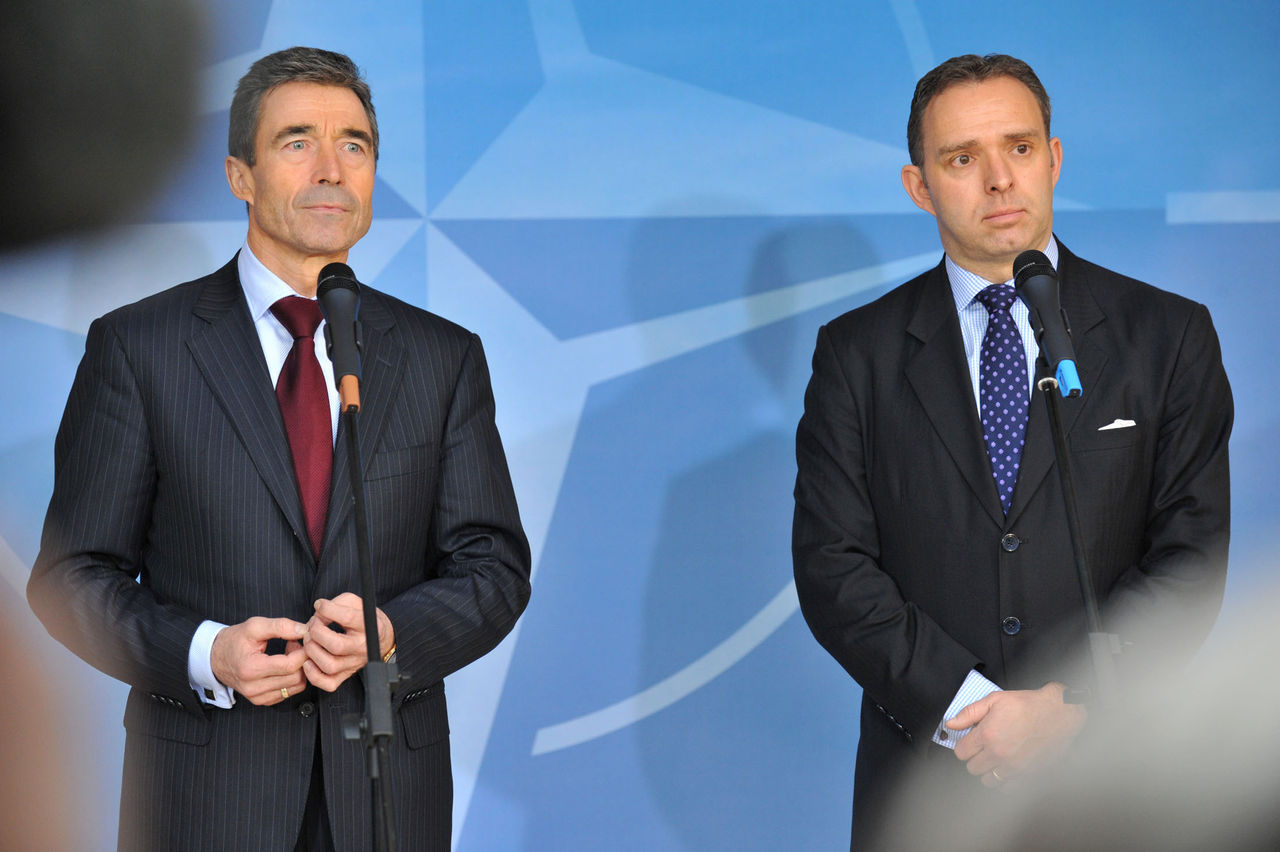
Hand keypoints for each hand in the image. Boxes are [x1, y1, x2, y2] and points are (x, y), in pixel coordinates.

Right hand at [210, 617, 308, 704]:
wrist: (215, 658)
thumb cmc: (234, 641)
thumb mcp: (254, 626)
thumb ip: (281, 626)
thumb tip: (304, 630)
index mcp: (251, 668)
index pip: (290, 665)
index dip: (302, 651)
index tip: (301, 639)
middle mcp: (254, 687)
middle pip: (296, 677)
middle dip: (301, 659)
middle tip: (292, 644)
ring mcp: (258, 697)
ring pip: (296, 686)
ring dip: (298, 669)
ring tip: (287, 654)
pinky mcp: (263, 701)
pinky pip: (290, 692)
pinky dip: (292, 678)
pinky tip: (283, 666)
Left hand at [302, 592, 394, 691]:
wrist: (381, 638)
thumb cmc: (363, 618)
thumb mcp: (355, 603)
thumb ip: (336, 603)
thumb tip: (318, 612)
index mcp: (368, 626)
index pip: (347, 618)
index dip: (328, 610)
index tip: (320, 605)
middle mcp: (362, 647)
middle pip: (336, 646)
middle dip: (317, 632)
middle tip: (313, 625)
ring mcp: (354, 663)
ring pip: (329, 665)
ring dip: (312, 651)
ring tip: (310, 640)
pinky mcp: (346, 675)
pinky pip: (328, 683)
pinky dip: (314, 675)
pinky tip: (310, 661)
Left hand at [948, 682, 1085, 786]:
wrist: (1059, 713)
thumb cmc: (1028, 705)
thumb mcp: (994, 700)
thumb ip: (969, 713)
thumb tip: (950, 724)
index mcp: (988, 735)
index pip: (961, 753)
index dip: (964, 745)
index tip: (971, 741)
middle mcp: (999, 754)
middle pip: (972, 768)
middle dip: (975, 757)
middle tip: (985, 747)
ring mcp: (1014, 768)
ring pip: (988, 781)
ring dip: (989, 771)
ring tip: (996, 758)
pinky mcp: (1029, 775)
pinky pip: (1007, 789)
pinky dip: (1005, 782)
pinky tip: (1008, 768)